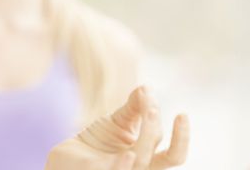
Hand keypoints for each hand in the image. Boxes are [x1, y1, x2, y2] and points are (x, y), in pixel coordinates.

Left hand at [45, 86, 189, 169]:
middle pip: (164, 159)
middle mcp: (137, 169)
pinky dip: (121, 165)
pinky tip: (129, 154)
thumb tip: (147, 88)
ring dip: (147, 137)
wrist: (67, 157)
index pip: (174, 155)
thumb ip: (135, 107)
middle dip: (166, 134)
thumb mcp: (119, 121)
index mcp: (147, 159)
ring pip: (141, 162)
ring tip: (149, 110)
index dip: (182, 138)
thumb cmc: (97, 142)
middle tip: (156, 107)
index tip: (182, 114)